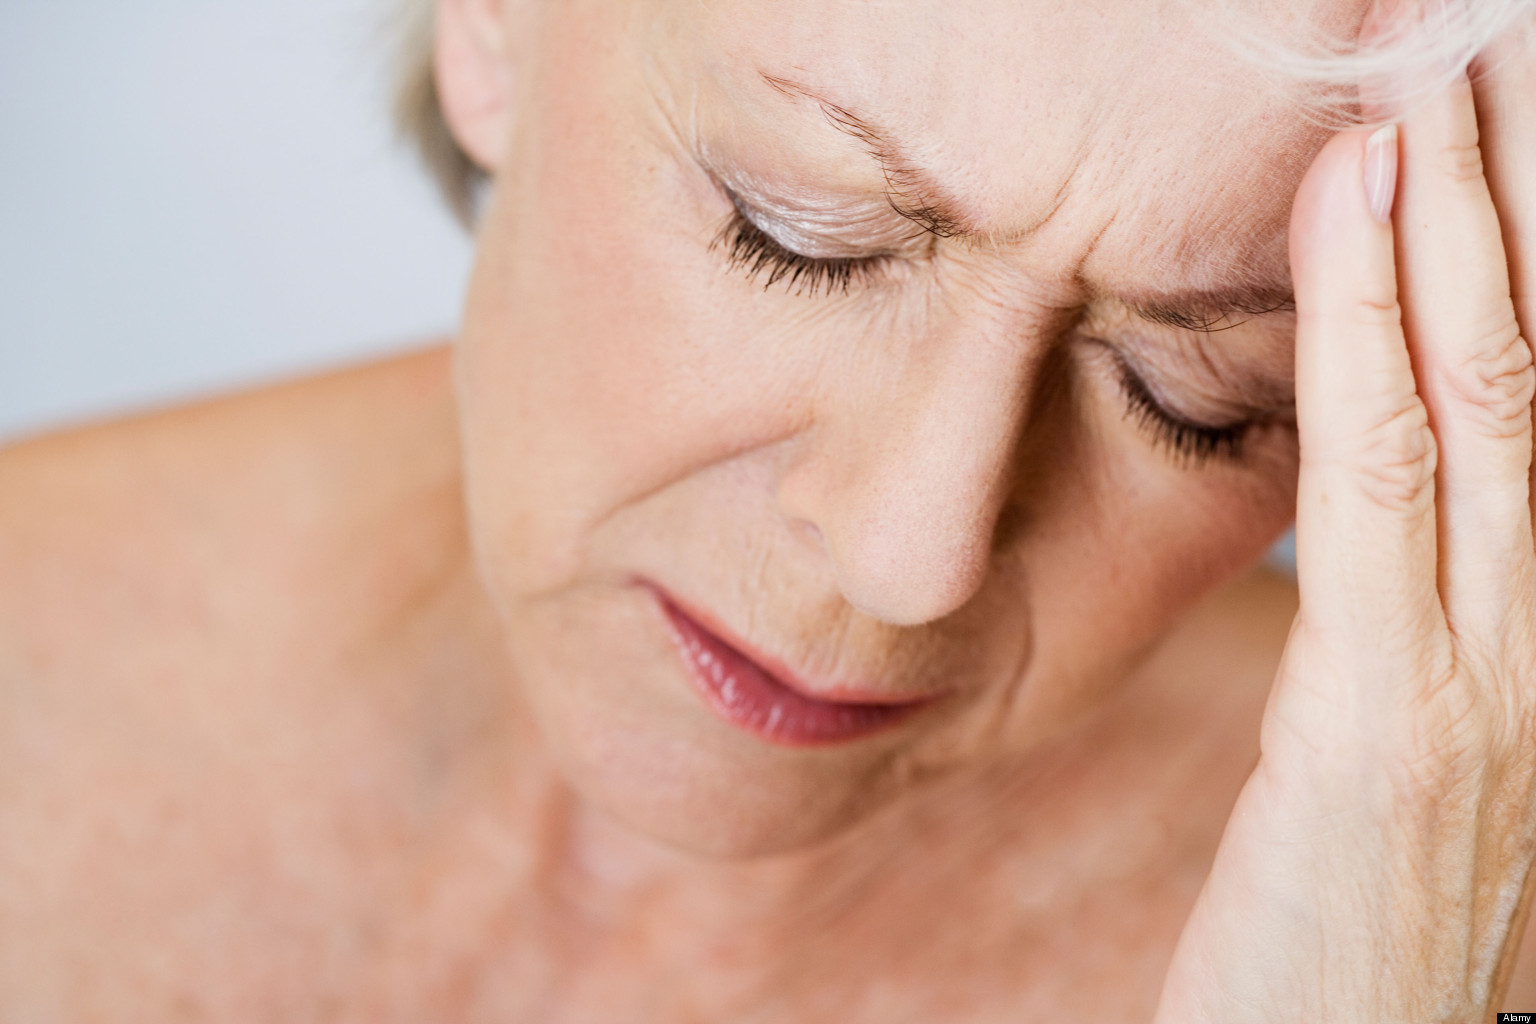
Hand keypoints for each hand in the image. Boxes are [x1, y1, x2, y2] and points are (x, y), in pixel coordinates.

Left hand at [1154, 16, 1535, 1023]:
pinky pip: (1379, 490)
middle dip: (1514, 207)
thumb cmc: (1367, 918)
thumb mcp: (1417, 753)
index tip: (1501, 146)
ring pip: (1485, 406)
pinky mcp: (1390, 720)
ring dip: (1449, 234)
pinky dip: (1368, 341)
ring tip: (1408, 103)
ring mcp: (1499, 680)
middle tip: (1475, 62)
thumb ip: (1422, 625)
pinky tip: (1343, 230)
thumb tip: (1386, 497)